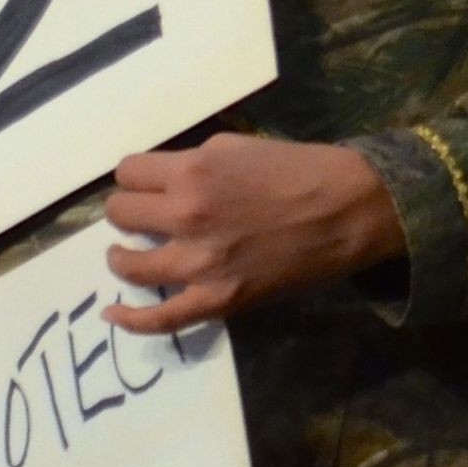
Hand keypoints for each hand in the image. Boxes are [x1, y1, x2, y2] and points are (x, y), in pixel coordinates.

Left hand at [104, 133, 406, 332]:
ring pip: (127, 264)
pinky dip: (131, 319)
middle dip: (131, 212)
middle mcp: (187, 215)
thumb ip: (193, 162)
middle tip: (148, 216)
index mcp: (191, 172)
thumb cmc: (302, 171)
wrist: (354, 210)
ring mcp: (200, 262)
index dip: (136, 179)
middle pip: (120, 214)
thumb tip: (160, 178)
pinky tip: (113, 313)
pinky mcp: (219, 298)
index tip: (147, 186)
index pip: (127, 173)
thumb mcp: (238, 147)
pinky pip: (162, 317)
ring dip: (123, 256)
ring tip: (130, 253)